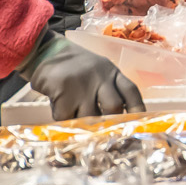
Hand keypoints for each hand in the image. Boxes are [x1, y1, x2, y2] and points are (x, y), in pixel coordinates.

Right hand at [21, 31, 143, 120]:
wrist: (47, 51)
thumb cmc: (76, 67)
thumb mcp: (99, 71)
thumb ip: (109, 90)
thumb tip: (117, 122)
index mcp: (112, 73)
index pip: (130, 92)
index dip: (138, 110)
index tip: (138, 125)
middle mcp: (100, 77)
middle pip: (114, 107)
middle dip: (110, 123)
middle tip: (103, 132)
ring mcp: (82, 85)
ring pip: (90, 117)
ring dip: (83, 124)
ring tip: (76, 116)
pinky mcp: (63, 92)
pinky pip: (67, 118)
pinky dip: (64, 120)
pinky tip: (60, 109)